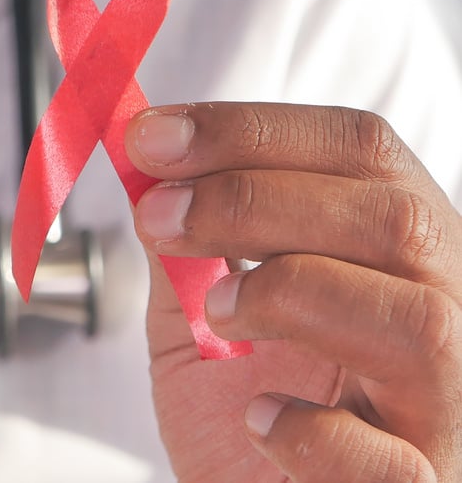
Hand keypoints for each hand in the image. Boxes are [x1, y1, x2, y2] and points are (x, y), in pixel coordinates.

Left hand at [125, 102, 461, 481]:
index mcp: (387, 259)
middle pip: (394, 219)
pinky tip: (260, 420)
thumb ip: (186, 248)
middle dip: (253, 197)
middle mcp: (440, 318)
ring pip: (419, 321)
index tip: (153, 136)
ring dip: (291, 292)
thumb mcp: (199, 318)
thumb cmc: (241, 421)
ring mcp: (441, 411)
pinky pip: (394, 464)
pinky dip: (316, 433)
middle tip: (158, 214)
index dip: (253, 129)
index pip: (360, 153)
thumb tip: (146, 165)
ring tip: (216, 311)